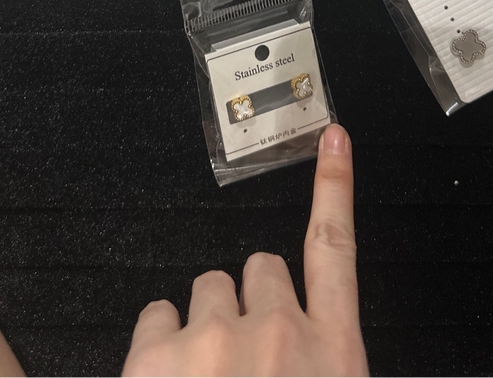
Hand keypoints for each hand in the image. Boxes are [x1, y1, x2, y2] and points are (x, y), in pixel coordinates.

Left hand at [122, 124, 368, 376]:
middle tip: (245, 353)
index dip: (333, 187)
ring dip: (209, 319)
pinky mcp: (158, 356)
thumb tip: (303, 354)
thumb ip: (318, 361)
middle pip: (263, 268)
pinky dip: (161, 341)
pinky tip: (169, 376)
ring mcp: (214, 340)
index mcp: (332, 356)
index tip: (331, 138)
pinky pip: (156, 314)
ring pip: (210, 286)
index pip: (335, 250)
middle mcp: (277, 335)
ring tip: (207, 374)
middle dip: (253, 299)